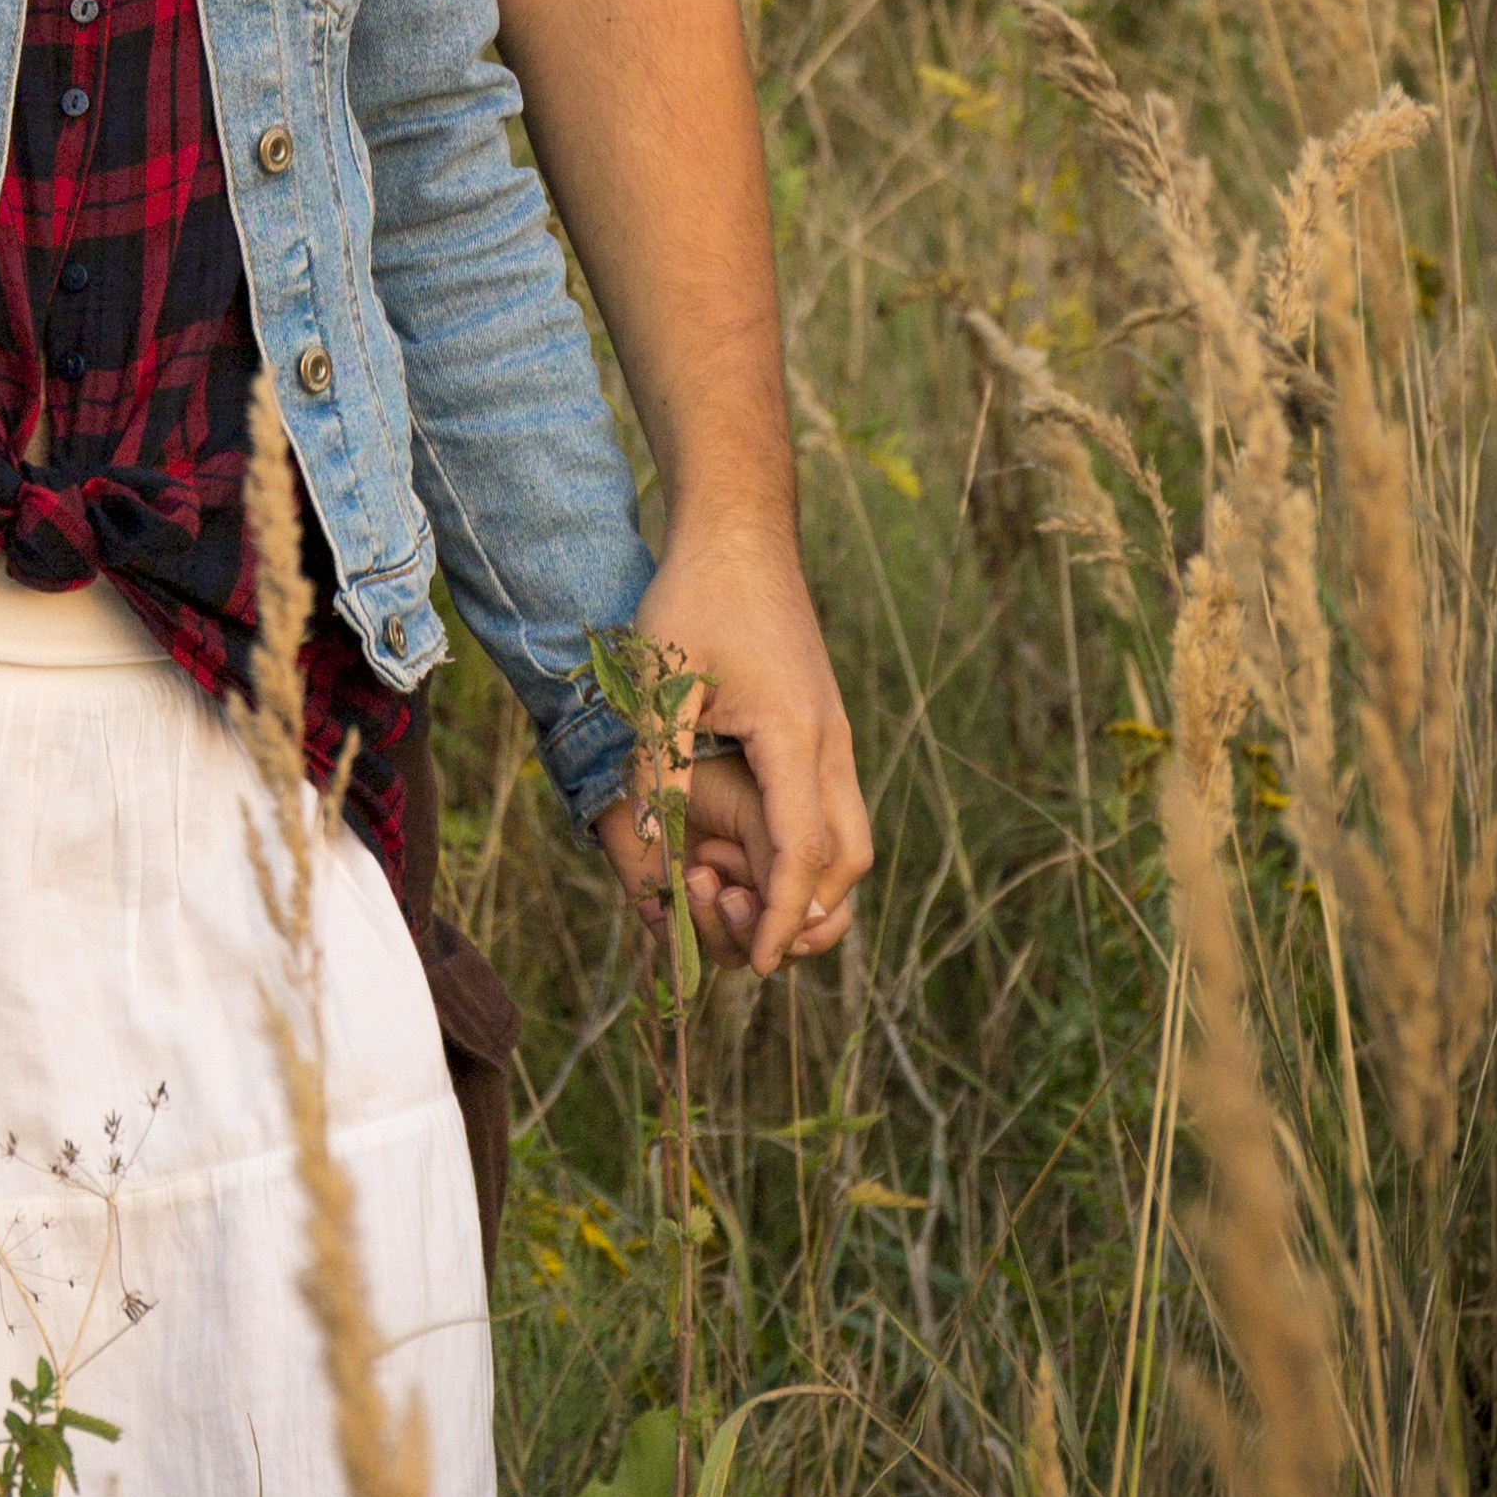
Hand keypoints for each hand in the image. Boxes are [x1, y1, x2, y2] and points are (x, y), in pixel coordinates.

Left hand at [592, 524, 870, 975]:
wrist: (740, 531)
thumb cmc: (696, 595)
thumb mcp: (662, 679)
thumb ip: (659, 763)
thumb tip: (649, 845)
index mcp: (797, 738)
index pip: (803, 855)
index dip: (778, 917)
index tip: (753, 965)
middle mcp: (830, 744)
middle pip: (845, 861)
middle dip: (805, 913)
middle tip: (744, 936)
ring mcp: (831, 734)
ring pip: (847, 837)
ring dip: (809, 883)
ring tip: (741, 897)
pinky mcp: (820, 725)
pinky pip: (829, 806)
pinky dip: (804, 847)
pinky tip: (753, 852)